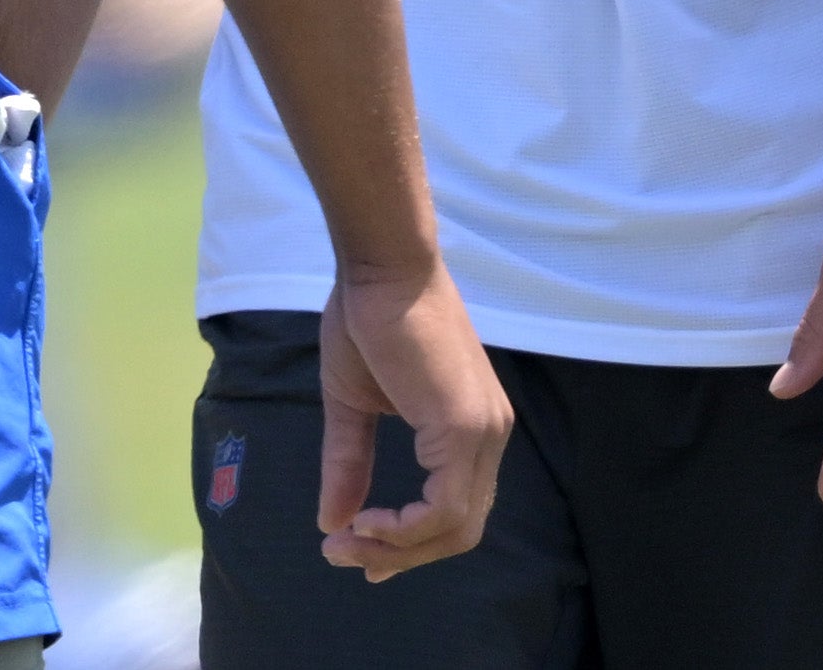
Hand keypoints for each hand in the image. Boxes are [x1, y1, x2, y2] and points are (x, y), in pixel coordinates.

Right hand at [317, 258, 513, 581]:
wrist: (381, 267)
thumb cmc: (368, 320)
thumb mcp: (355, 405)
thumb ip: (351, 463)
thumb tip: (332, 522)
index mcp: (473, 428)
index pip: (458, 509)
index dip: (411, 543)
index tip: (358, 549)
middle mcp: (491, 434)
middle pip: (462, 529)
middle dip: (402, 555)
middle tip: (346, 555)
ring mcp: (483, 430)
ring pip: (456, 526)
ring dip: (397, 548)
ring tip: (346, 540)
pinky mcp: (463, 426)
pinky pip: (444, 507)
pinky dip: (404, 529)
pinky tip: (365, 520)